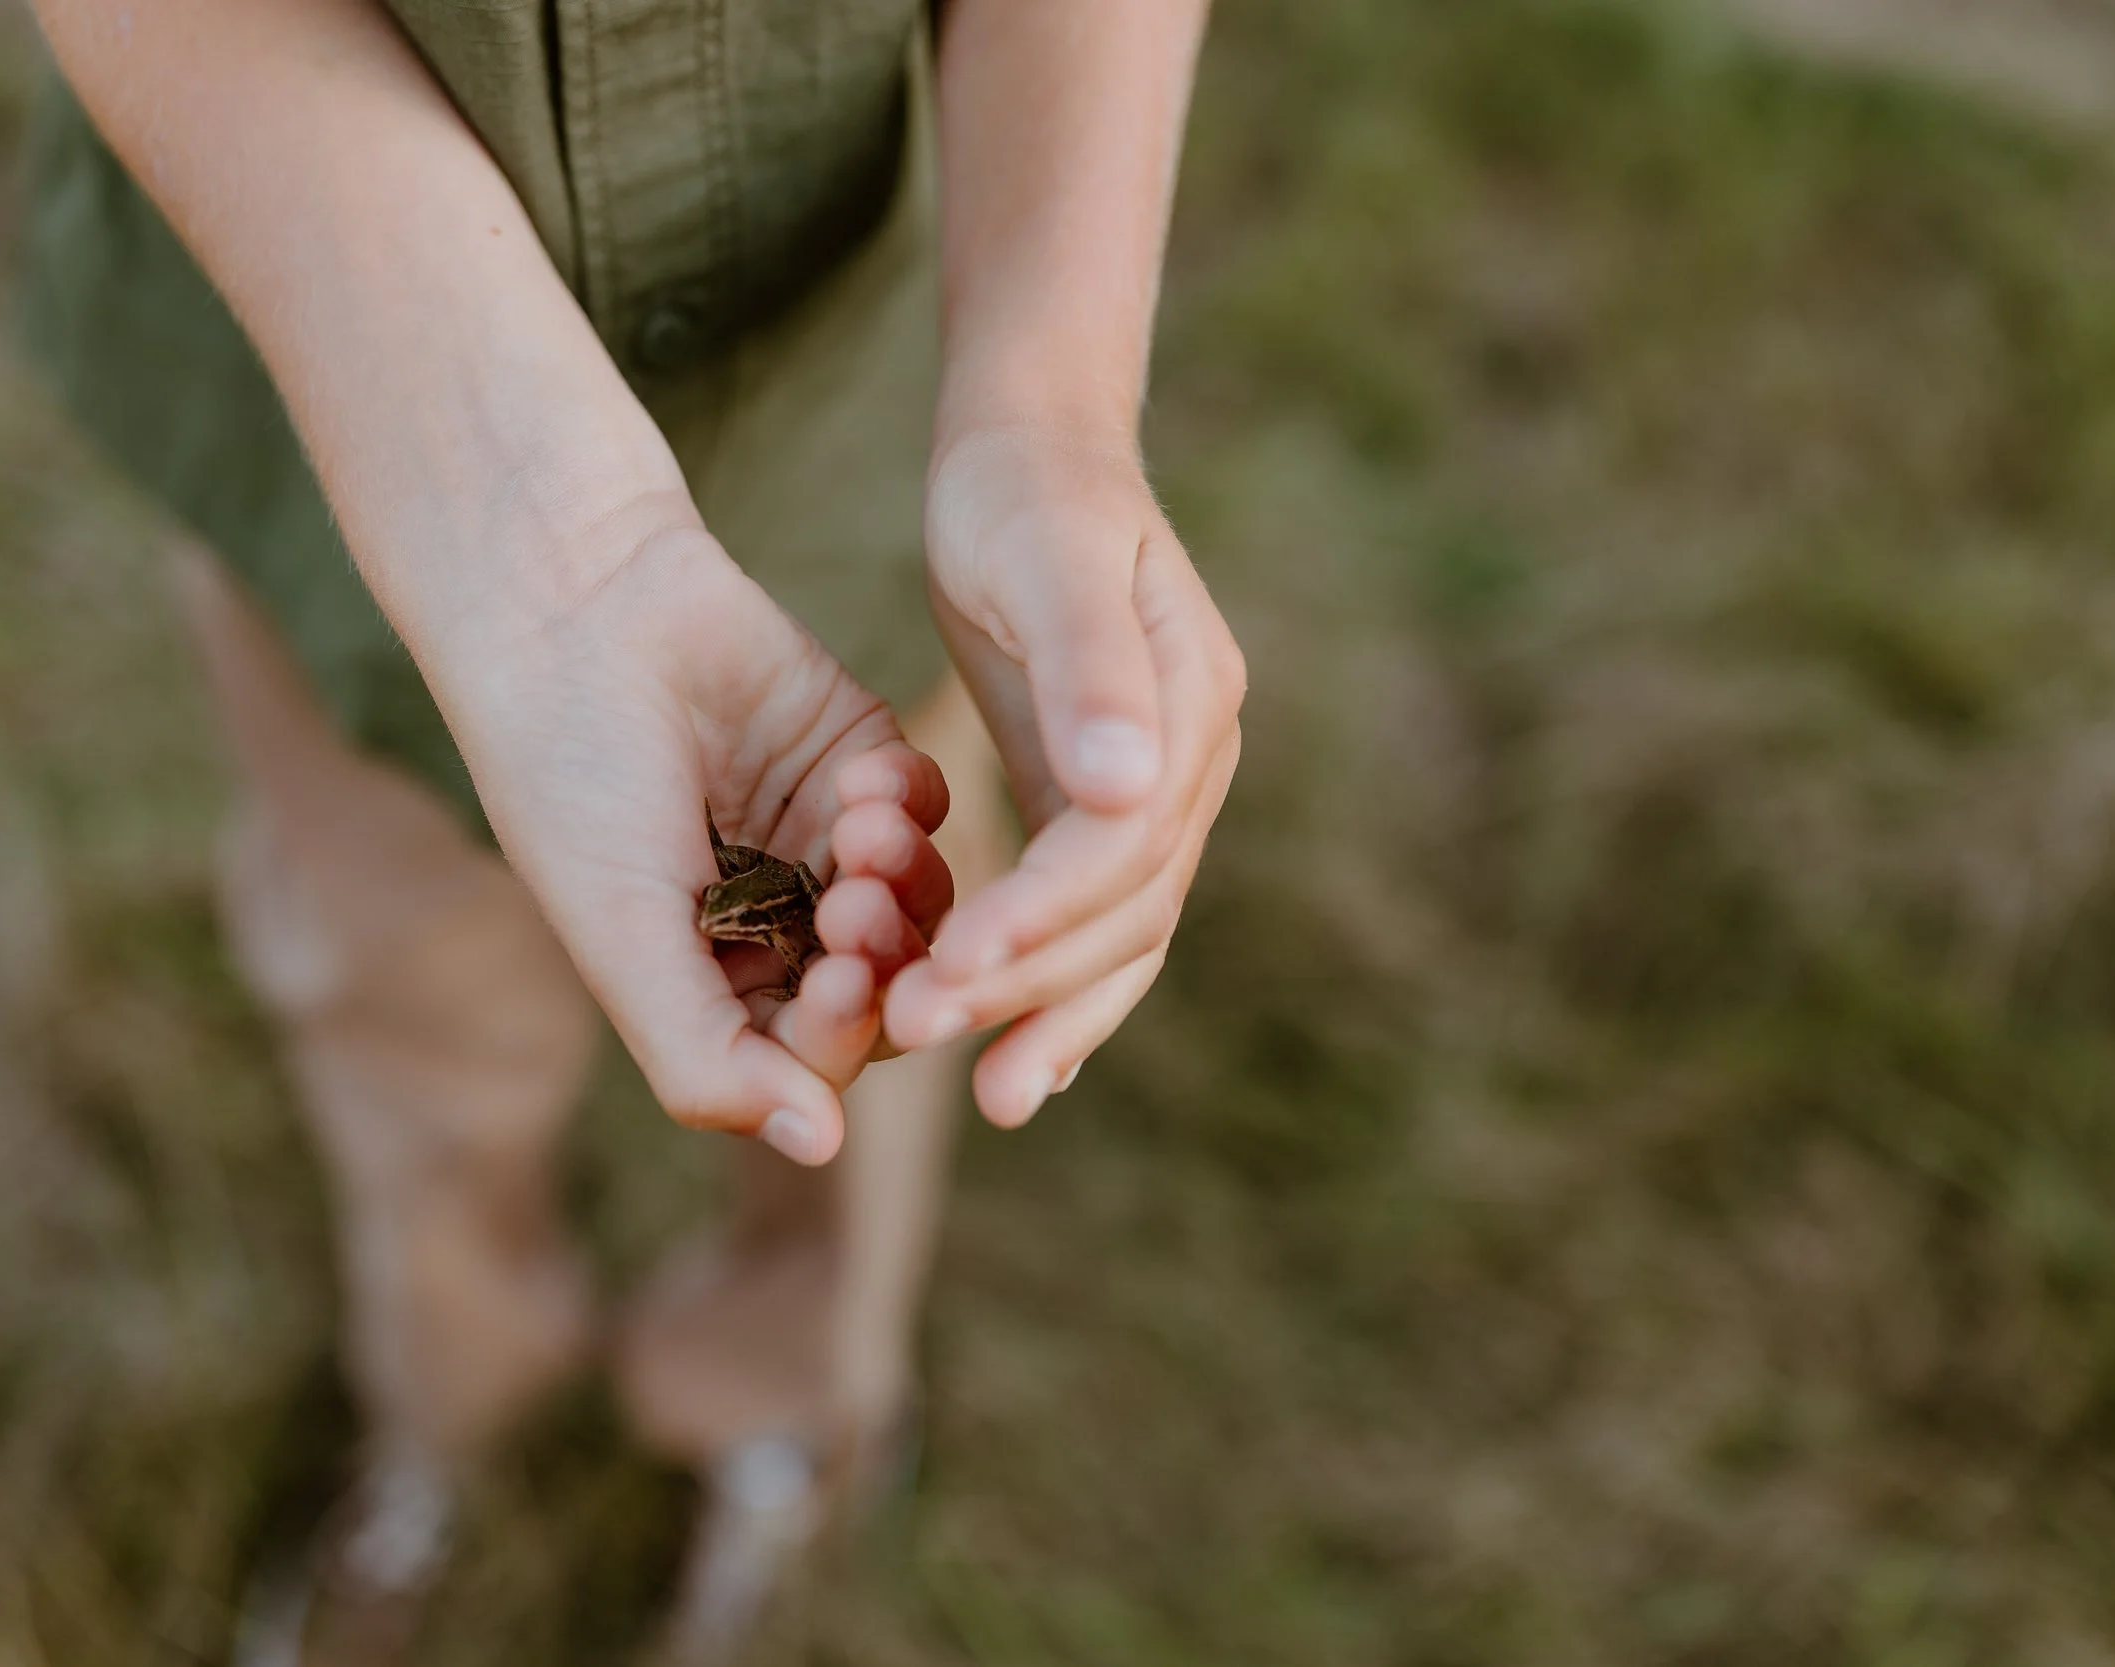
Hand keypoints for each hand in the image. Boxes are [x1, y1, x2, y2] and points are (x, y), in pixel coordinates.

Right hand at [435, 507, 954, 1166]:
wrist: (575, 608)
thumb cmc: (571, 778)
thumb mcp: (620, 931)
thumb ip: (704, 1054)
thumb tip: (820, 1150)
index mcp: (712, 985)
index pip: (814, 1058)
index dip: (843, 1035)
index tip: (837, 981)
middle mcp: (779, 926)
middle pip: (885, 990)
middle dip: (882, 959)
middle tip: (853, 899)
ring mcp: (828, 845)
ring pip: (920, 906)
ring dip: (904, 882)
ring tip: (855, 827)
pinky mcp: (866, 762)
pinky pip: (930, 814)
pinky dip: (910, 808)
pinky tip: (859, 775)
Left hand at [865, 428, 1244, 1125]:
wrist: (1035, 445)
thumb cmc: (1026, 485)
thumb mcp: (1046, 552)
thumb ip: (1089, 667)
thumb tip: (1129, 786)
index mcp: (1187, 701)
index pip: (1120, 844)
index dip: (1039, 915)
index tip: (948, 968)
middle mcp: (1189, 759)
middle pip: (1130, 911)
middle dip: (1035, 987)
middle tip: (926, 1042)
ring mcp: (1155, 787)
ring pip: (1122, 933)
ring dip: (1056, 1015)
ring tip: (990, 1096)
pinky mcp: (1100, 801)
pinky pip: (1090, 914)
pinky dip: (1057, 983)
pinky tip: (1010, 1045)